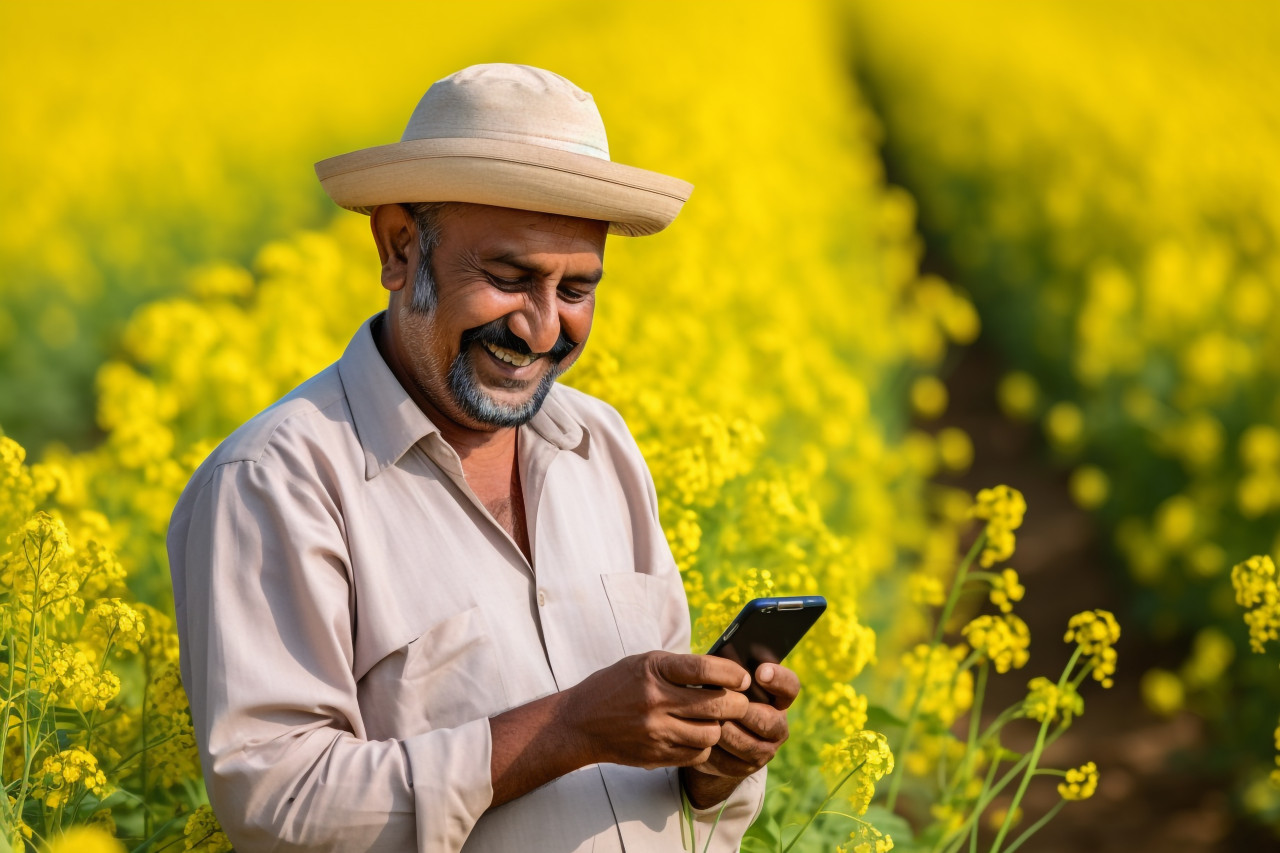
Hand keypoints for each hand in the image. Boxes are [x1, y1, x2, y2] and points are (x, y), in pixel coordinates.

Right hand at [561, 651, 750, 769]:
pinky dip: (703, 745)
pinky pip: (696, 754)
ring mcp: (655, 732)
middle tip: (741, 701)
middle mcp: (654, 701)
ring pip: (711, 733)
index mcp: (653, 671)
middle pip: (715, 705)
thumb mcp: (643, 663)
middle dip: (736, 704)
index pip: (703, 669)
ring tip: (717, 719)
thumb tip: (724, 672)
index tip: (743, 678)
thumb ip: (679, 667)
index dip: (731, 674)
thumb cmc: (616, 685)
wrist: (580, 723)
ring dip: (720, 726)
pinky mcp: (656, 755)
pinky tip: (698, 735)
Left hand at [681, 663, 799, 807]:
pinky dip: (715, 751)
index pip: (790, 686)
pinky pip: (732, 763)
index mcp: (778, 698)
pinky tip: (701, 739)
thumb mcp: (727, 682)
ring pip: (749, 745)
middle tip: (722, 703)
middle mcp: (778, 726)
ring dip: (726, 732)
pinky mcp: (747, 768)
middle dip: (744, 712)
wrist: (713, 734)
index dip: (778, 679)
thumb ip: (731, 674)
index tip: (759, 671)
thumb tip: (722, 663)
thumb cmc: (721, 696)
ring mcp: (766, 750)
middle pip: (769, 720)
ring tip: (707, 720)